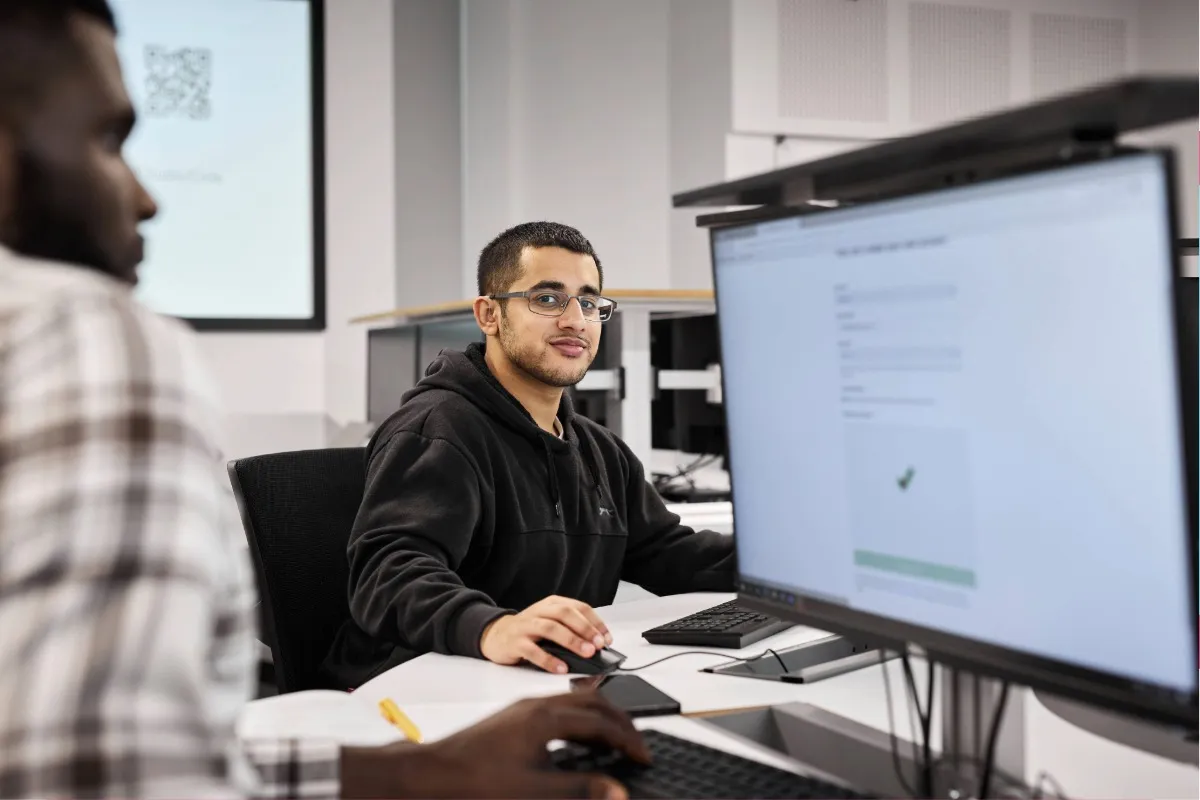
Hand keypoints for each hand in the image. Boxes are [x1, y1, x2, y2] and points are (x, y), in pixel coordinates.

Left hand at [340, 692, 650, 798]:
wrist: (430, 774)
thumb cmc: (474, 782)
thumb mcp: (534, 791)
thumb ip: (580, 789)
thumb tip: (617, 792)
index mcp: (545, 718)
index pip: (601, 723)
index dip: (627, 739)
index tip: (643, 755)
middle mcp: (535, 706)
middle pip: (592, 703)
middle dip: (620, 721)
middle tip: (638, 743)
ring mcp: (522, 710)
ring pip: (574, 703)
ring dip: (599, 718)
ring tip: (614, 738)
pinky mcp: (512, 719)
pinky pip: (557, 709)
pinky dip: (578, 720)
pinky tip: (575, 740)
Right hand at [480, 595, 613, 672]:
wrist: (496, 635)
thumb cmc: (529, 631)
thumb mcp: (551, 623)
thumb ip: (571, 630)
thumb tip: (597, 647)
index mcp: (552, 604)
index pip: (579, 607)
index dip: (595, 622)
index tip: (607, 638)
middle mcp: (539, 611)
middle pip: (565, 614)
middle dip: (585, 629)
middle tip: (598, 645)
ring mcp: (526, 626)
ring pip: (550, 628)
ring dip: (571, 641)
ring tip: (586, 653)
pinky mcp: (515, 642)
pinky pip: (533, 650)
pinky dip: (549, 660)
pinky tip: (561, 668)